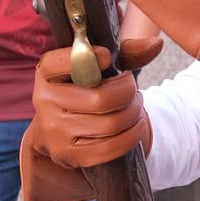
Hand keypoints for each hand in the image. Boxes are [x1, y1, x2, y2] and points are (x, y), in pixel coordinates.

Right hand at [19, 36, 163, 200]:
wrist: (65, 128)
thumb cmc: (88, 88)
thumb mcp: (101, 67)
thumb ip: (127, 52)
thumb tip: (156, 44)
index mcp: (46, 73)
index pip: (57, 62)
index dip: (86, 57)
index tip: (106, 57)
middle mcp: (43, 101)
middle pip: (100, 99)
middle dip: (128, 94)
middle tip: (133, 91)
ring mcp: (53, 131)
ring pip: (110, 124)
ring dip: (133, 115)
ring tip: (135, 107)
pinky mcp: (68, 155)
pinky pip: (111, 148)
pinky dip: (132, 136)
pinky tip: (135, 126)